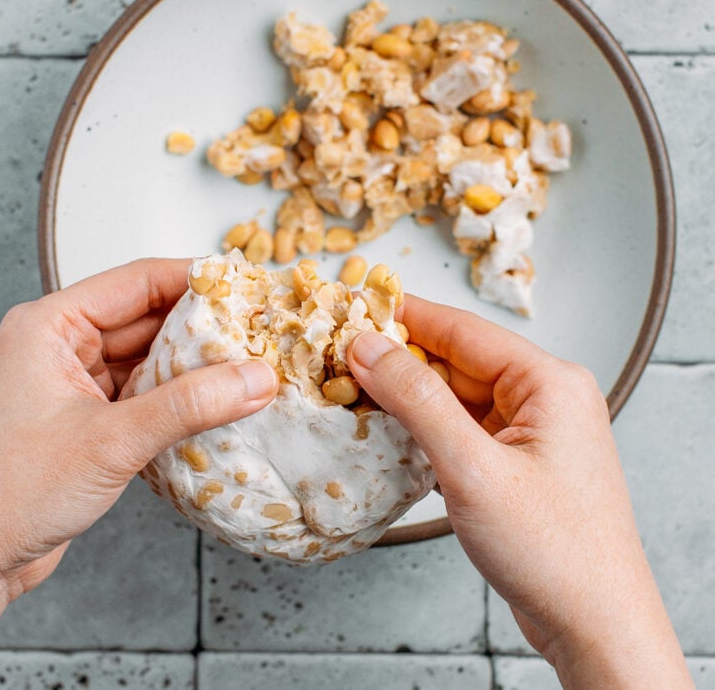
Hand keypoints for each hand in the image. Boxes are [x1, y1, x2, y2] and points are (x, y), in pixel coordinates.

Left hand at [0, 259, 276, 618]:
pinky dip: (179, 400)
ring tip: (244, 371)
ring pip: (150, 358)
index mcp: (50, 326)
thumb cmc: (6, 494)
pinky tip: (214, 407)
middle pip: (148, 318)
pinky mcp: (89, 421)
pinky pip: (145, 394)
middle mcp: (61, 347)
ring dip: (194, 368)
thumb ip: (187, 406)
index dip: (194, 280)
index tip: (242, 288)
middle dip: (202, 329)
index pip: (137, 281)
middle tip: (254, 334)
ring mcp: (75, 384)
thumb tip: (251, 378)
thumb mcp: (109, 441)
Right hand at [348, 295, 691, 688]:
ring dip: (410, 403)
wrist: (596, 628)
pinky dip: (428, 434)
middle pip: (457, 362)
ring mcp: (534, 433)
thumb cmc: (555, 552)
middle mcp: (546, 398)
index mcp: (549, 382)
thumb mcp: (472, 468)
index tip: (352, 309)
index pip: (462, 329)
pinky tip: (393, 442)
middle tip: (340, 367)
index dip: (403, 317)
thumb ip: (417, 400)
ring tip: (355, 402)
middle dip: (400, 366)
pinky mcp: (519, 464)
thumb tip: (369, 348)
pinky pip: (464, 431)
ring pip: (456, 398)